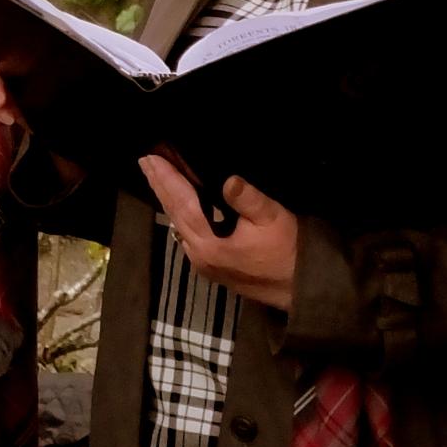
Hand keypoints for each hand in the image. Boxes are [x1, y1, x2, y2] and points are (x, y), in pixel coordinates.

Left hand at [141, 154, 298, 310]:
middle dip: (159, 186)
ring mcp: (203, 263)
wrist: (302, 288)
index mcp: (209, 245)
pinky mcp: (212, 266)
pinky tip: (179, 202)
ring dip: (168, 199)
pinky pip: (188, 233)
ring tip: (157, 175)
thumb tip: (229, 179)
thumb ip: (248, 199)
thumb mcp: (273, 219)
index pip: (181, 204)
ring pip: (178, 225)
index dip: (166, 179)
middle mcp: (199, 256)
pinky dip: (180, 213)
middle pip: (174, 214)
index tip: (151, 158)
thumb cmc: (289, 251)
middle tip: (145, 161)